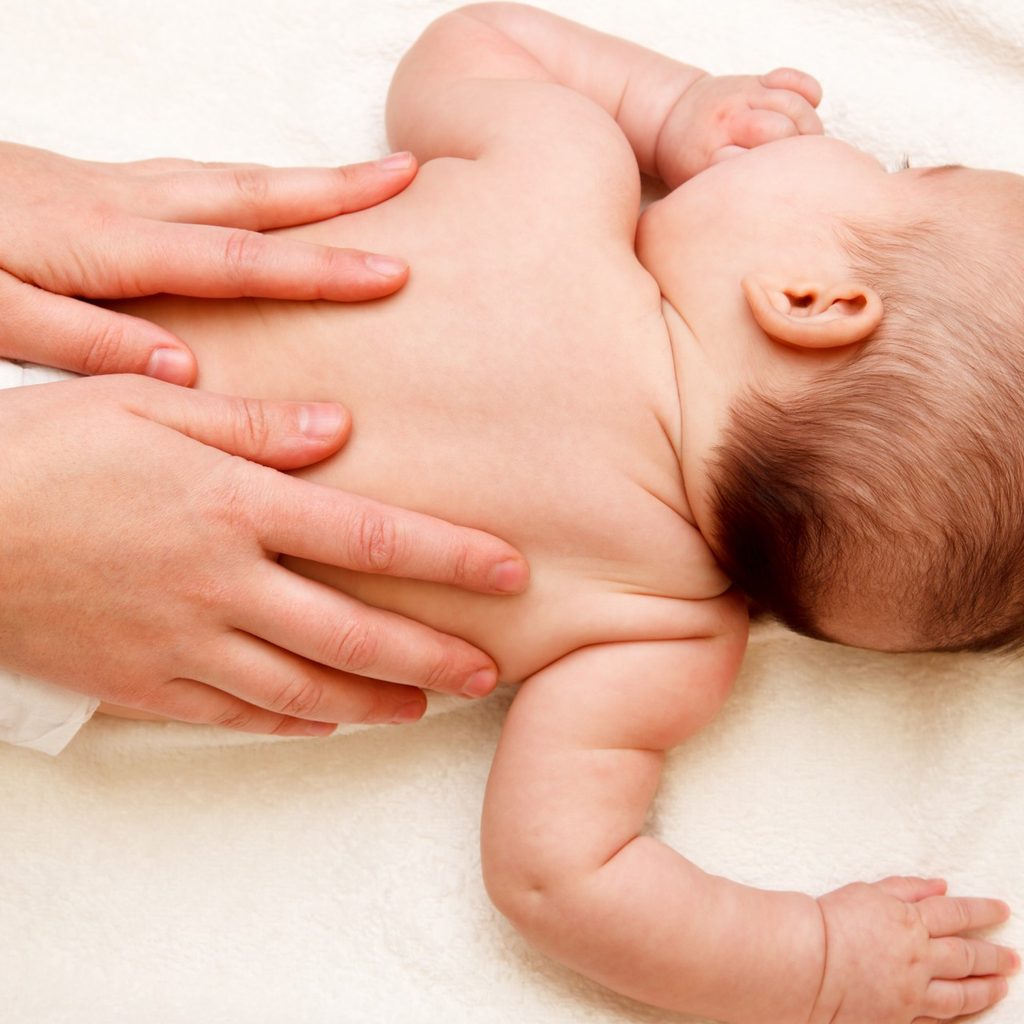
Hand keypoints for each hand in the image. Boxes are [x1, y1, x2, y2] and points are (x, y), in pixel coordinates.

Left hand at [0, 141, 417, 382]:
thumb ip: (82, 341)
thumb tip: (180, 370)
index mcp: (108, 247)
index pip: (236, 260)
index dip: (318, 268)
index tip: (390, 271)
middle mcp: (127, 205)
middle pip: (253, 194)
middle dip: (339, 190)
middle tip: (410, 177)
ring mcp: (118, 186)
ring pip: (233, 176)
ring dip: (308, 177)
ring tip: (372, 176)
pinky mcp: (105, 184)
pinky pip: (202, 176)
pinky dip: (257, 181)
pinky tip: (274, 189)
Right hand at [0, 375, 527, 735]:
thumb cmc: (43, 451)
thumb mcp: (146, 409)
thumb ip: (252, 424)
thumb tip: (340, 430)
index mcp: (234, 505)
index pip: (373, 539)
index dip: (452, 560)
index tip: (511, 574)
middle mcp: (222, 583)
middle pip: (355, 633)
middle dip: (433, 656)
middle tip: (489, 674)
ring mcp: (184, 644)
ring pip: (304, 688)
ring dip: (376, 702)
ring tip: (426, 708)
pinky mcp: (143, 684)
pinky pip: (234, 715)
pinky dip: (291, 722)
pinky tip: (328, 721)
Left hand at [654, 68, 822, 186]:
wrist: (673, 116)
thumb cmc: (691, 163)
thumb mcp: (698, 190)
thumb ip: (728, 198)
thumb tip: (772, 218)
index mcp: (711, 157)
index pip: (757, 165)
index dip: (778, 177)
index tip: (784, 190)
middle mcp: (728, 123)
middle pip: (782, 130)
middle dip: (801, 150)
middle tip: (799, 167)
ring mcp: (743, 97)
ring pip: (793, 104)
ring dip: (811, 125)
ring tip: (805, 147)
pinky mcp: (756, 81)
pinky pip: (794, 79)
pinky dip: (809, 91)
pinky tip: (810, 105)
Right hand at [812, 876, 1017, 1022]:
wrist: (808, 961)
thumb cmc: (830, 920)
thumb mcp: (868, 891)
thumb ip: (906, 888)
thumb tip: (940, 886)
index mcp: (910, 921)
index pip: (956, 913)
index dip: (982, 910)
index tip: (1001, 910)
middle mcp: (919, 957)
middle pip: (967, 955)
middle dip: (994, 954)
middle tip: (1013, 956)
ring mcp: (913, 991)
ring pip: (962, 993)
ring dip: (986, 988)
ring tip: (1003, 985)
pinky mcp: (901, 1017)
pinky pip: (939, 1019)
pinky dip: (958, 1016)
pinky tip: (968, 1013)